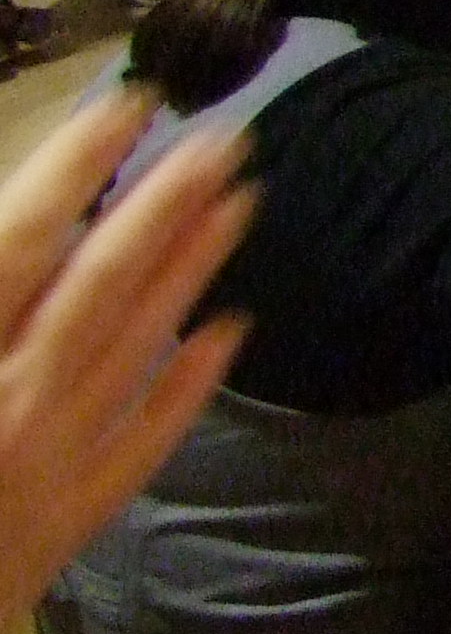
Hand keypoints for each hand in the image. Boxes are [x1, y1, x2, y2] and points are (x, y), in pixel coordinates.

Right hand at [0, 96, 254, 630]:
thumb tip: (17, 237)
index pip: (21, 237)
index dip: (77, 165)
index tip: (131, 105)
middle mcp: (0, 401)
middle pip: (98, 281)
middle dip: (165, 204)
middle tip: (227, 136)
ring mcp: (40, 466)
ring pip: (131, 349)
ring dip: (190, 271)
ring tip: (243, 201)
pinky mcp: (59, 527)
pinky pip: (139, 447)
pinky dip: (185, 387)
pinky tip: (229, 332)